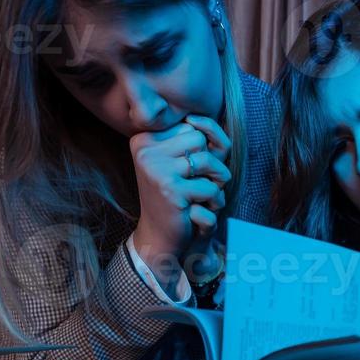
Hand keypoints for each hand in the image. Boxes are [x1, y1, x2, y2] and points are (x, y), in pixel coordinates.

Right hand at [129, 120, 231, 270]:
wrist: (158, 238)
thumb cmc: (177, 198)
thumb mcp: (186, 162)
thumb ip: (199, 136)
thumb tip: (202, 122)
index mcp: (144, 139)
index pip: (192, 127)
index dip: (201, 151)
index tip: (186, 173)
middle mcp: (145, 150)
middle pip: (200, 139)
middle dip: (209, 165)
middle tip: (193, 186)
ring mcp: (156, 169)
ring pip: (209, 161)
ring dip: (214, 184)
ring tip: (197, 198)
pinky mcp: (170, 189)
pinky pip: (211, 188)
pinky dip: (212, 204)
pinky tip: (194, 213)